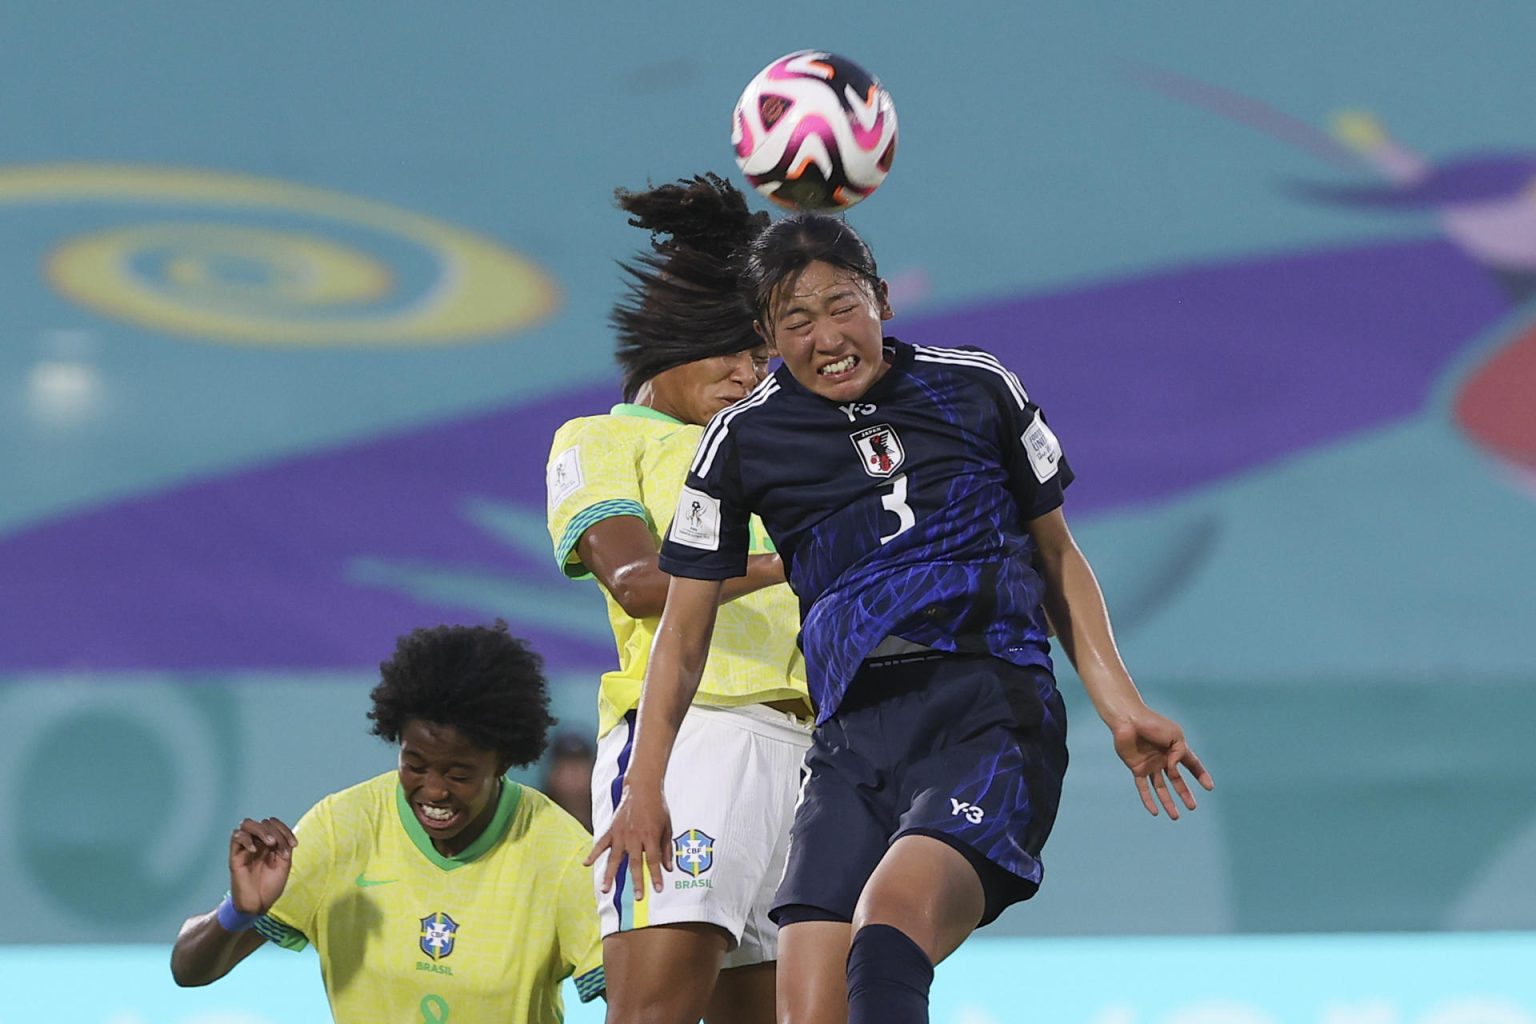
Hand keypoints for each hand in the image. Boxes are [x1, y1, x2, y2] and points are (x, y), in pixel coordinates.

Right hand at [228, 817, 296, 914]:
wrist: (258, 905)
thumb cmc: (271, 886)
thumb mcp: (284, 865)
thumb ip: (284, 847)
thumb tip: (282, 834)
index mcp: (270, 844)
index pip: (275, 825)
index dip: (285, 830)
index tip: (294, 845)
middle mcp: (258, 843)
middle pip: (263, 822)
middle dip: (275, 831)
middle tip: (279, 846)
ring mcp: (246, 848)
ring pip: (247, 824)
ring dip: (261, 830)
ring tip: (269, 843)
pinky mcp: (235, 856)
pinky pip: (236, 837)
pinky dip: (246, 839)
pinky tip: (254, 850)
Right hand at [585, 780, 671, 900]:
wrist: (643, 788)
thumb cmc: (658, 807)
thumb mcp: (667, 827)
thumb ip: (666, 848)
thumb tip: (668, 868)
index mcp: (650, 836)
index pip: (653, 860)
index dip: (656, 875)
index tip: (658, 889)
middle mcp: (635, 836)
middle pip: (635, 863)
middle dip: (637, 881)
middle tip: (638, 897)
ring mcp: (621, 833)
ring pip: (615, 858)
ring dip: (610, 875)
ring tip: (605, 890)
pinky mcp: (611, 829)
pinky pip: (601, 843)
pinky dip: (593, 853)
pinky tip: (586, 864)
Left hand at [1109, 710, 1213, 818]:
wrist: (1129, 719)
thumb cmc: (1152, 723)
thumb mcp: (1176, 736)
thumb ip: (1180, 754)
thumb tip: (1174, 772)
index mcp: (1175, 749)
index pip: (1192, 764)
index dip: (1201, 775)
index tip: (1209, 787)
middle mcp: (1163, 759)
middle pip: (1176, 780)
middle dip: (1185, 794)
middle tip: (1193, 807)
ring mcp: (1150, 765)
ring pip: (1161, 788)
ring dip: (1168, 802)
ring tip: (1176, 816)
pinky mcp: (1137, 768)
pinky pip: (1144, 788)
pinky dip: (1148, 800)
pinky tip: (1154, 812)